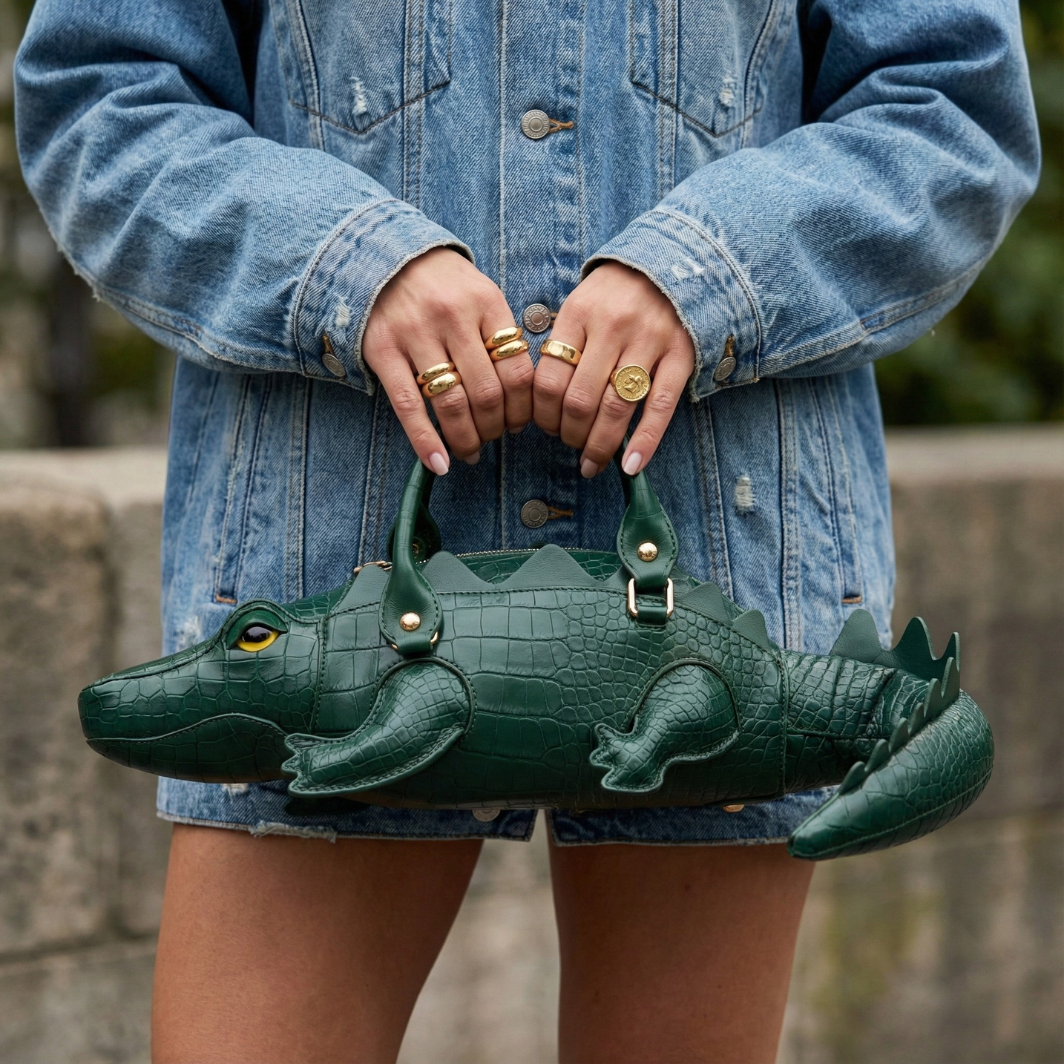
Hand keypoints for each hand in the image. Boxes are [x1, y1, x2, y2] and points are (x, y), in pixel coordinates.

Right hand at [362, 248, 533, 472]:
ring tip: (470, 451)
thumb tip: (523, 398)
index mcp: (486, 303)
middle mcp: (452, 317)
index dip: (523, 409)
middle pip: (487, 393)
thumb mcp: (481, 294)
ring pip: (451, 403)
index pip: (518, 371)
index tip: (520, 424)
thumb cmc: (443, 285)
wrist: (383, 255)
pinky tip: (439, 463)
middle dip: (495, 427)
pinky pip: (408, 405)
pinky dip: (425, 440)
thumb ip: (501, 336)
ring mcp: (415, 333)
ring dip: (466, 438)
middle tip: (494, 438)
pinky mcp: (383, 349)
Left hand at [532, 263, 694, 476]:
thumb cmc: (616, 293)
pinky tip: (630, 466)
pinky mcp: (680, 354)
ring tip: (591, 463)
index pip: (548, 378)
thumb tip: (544, 404)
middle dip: (570, 434)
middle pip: (580, 399)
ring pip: (616, 407)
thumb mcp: (581, 305)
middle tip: (570, 445)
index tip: (546, 428)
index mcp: (579, 314)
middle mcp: (612, 327)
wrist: (672, 260)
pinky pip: (660, 406)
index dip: (543, 414)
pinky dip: (645, 441)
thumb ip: (563, 346)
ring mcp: (648, 341)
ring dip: (599, 444)